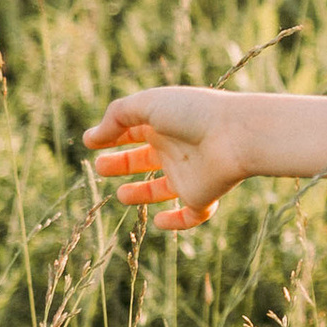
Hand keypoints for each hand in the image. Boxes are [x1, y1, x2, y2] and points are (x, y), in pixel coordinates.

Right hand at [84, 88, 254, 230]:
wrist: (236, 136)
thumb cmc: (193, 114)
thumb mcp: (148, 104)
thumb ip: (117, 116)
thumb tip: (92, 137)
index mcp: (164, 124)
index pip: (134, 130)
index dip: (112, 135)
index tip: (91, 142)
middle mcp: (176, 148)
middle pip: (145, 159)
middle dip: (122, 163)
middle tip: (100, 167)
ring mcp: (189, 174)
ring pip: (162, 189)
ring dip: (140, 194)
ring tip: (120, 194)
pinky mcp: (202, 196)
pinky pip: (190, 215)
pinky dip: (175, 222)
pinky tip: (158, 220)